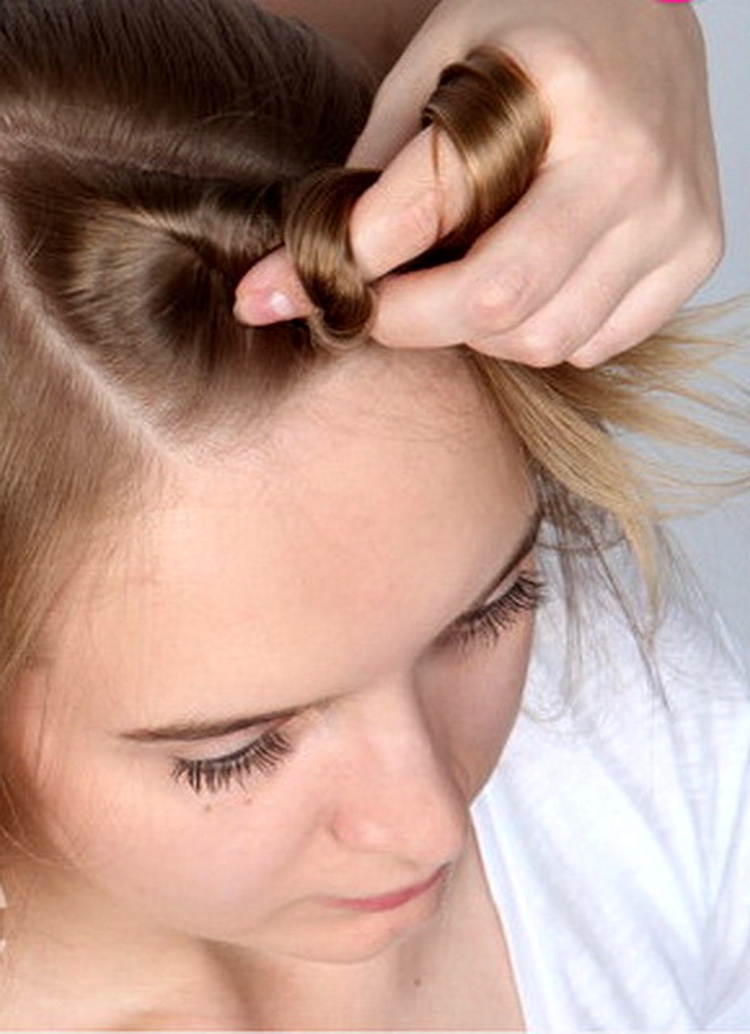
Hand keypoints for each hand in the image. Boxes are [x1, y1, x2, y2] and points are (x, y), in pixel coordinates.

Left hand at [235, 0, 722, 367]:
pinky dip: (536, 332)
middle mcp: (630, 160)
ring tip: (453, 286)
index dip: (345, 261)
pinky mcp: (693, 256)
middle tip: (370, 308)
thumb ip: (388, 152)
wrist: (649, 28)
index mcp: (557, 88)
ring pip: (541, 337)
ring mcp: (672, 216)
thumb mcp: (444, 55)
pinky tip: (523, 286)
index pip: (429, 203)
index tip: (276, 293)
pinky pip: (590, 343)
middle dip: (408, 321)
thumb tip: (318, 255)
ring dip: (476, 331)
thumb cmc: (537, 33)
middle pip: (495, 298)